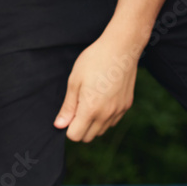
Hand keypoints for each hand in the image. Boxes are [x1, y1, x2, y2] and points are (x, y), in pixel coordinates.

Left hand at [54, 24, 143, 141]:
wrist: (121, 48)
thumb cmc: (93, 61)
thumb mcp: (74, 82)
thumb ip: (68, 107)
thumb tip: (59, 125)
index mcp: (91, 109)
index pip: (75, 135)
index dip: (68, 127)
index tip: (68, 112)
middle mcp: (107, 114)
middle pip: (88, 137)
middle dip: (79, 127)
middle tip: (76, 107)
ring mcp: (119, 111)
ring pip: (101, 131)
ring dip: (91, 124)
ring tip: (88, 102)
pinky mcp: (127, 106)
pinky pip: (112, 122)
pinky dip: (104, 118)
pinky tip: (100, 101)